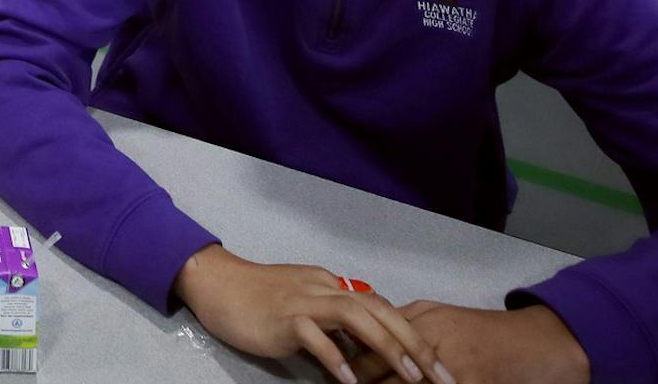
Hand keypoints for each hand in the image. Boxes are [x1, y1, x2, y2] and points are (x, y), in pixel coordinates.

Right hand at [174, 246, 446, 383]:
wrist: (217, 283)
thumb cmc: (258, 298)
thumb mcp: (304, 306)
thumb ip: (332, 323)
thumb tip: (363, 348)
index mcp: (332, 286)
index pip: (382, 307)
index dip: (413, 334)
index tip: (436, 365)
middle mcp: (324, 288)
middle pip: (379, 309)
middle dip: (414, 342)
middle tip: (440, 374)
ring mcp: (303, 301)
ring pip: (355, 316)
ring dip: (386, 346)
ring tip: (410, 376)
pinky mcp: (283, 317)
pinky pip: (314, 337)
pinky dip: (335, 357)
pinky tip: (350, 381)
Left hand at [356, 303, 584, 383]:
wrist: (541, 341)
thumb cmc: (489, 333)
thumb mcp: (443, 317)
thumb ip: (408, 325)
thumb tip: (368, 339)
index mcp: (419, 319)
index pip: (369, 343)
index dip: (346, 365)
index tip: (330, 375)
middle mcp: (428, 338)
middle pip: (377, 370)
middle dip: (357, 382)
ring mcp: (448, 364)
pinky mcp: (469, 382)